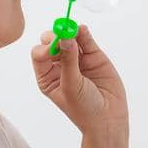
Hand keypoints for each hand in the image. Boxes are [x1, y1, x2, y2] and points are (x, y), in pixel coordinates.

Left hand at [31, 23, 128, 138]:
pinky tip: (82, 30)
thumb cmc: (84, 109)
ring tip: (75, 32)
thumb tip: (66, 37)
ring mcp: (76, 59)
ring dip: (70, 32)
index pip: (39, 55)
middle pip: (52, 42)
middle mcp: (59, 66)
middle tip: (63, 35)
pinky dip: (83, 32)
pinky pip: (86, 39)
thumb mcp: (71, 85)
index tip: (54, 45)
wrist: (108, 118)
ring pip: (69, 38)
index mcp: (47, 76)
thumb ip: (68, 60)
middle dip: (56, 37)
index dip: (45, 47)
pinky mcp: (92, 56)